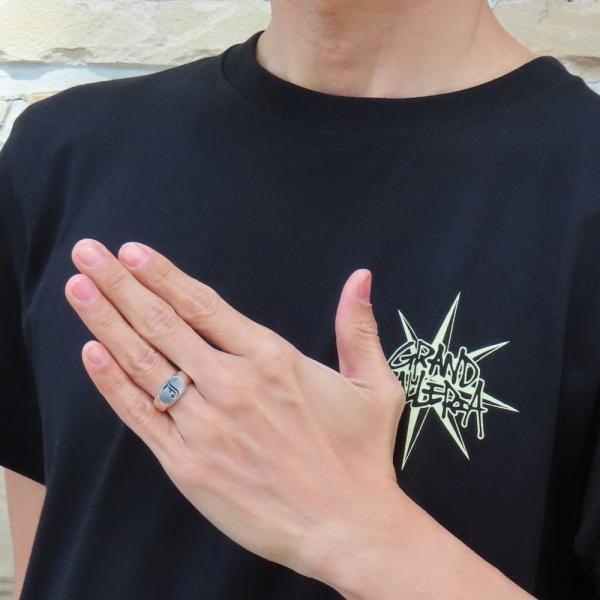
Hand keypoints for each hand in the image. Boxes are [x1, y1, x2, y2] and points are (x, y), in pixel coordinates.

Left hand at [64, 238, 405, 580]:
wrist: (345, 526)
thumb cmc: (360, 456)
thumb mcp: (374, 386)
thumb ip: (358, 328)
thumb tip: (362, 277)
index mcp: (272, 359)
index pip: (203, 305)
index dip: (162, 274)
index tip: (131, 252)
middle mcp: (232, 384)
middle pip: (163, 324)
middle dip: (120, 284)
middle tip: (87, 253)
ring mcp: (205, 425)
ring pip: (144, 363)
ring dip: (106, 322)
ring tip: (77, 289)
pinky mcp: (188, 464)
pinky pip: (141, 416)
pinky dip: (112, 383)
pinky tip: (90, 353)